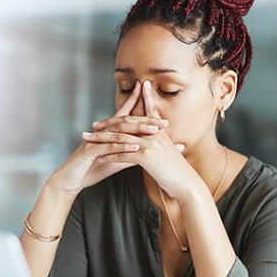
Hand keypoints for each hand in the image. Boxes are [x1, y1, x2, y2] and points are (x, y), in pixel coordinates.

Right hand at [48, 81, 166, 195]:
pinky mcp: (90, 151)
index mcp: (109, 132)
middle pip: (126, 121)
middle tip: (164, 121)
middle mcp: (102, 132)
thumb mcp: (117, 161)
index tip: (157, 104)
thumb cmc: (93, 169)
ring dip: (138, 130)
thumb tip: (149, 151)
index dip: (139, 106)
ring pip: (119, 131)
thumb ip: (131, 154)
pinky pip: (109, 146)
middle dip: (146, 119)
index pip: (126, 116)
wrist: (71, 181)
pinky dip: (123, 146)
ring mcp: (96, 140)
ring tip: (154, 131)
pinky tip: (136, 146)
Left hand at [81, 80, 203, 199]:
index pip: (147, 112)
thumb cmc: (179, 172)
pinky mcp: (145, 157)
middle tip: (94, 124)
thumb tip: (159, 141)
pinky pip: (122, 154)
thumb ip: (163, 144)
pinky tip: (98, 158)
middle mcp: (154, 134)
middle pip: (126, 124)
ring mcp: (150, 144)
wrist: (187, 184)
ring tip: (88, 140)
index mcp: (160, 132)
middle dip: (108, 123)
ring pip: (120, 138)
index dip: (138, 100)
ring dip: (101, 139)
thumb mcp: (171, 153)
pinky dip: (109, 156)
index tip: (129, 92)